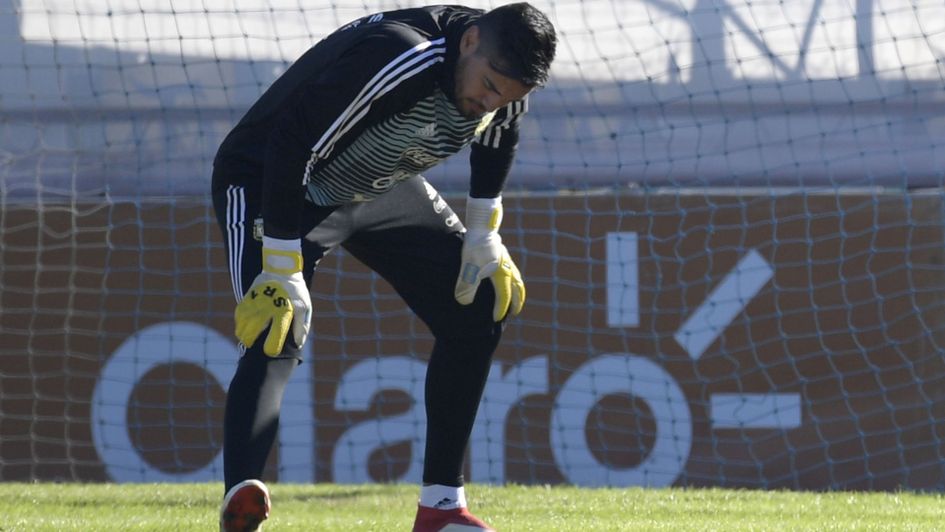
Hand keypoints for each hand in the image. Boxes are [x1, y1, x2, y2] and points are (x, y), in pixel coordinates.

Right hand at [234, 237, 311, 355]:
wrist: (282, 268)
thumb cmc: (296, 291)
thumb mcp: (305, 306)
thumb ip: (302, 326)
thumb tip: (299, 343)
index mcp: (285, 311)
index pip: (276, 335)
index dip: (272, 346)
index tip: (269, 351)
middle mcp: (268, 308)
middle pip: (253, 331)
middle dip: (251, 341)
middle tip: (252, 346)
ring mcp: (256, 302)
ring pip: (243, 323)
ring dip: (243, 333)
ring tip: (245, 339)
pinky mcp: (248, 297)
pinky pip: (239, 313)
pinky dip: (239, 322)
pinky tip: (242, 327)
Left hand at [454, 196, 525, 320]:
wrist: (481, 224)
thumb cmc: (475, 244)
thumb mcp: (468, 264)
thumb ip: (467, 283)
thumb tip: (463, 302)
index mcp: (501, 272)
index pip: (504, 295)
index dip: (500, 308)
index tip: (495, 319)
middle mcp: (507, 267)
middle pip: (517, 289)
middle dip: (516, 302)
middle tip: (514, 313)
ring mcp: (507, 260)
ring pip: (517, 279)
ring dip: (517, 291)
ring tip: (515, 299)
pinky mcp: (503, 254)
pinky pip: (513, 271)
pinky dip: (513, 280)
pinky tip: (506, 279)